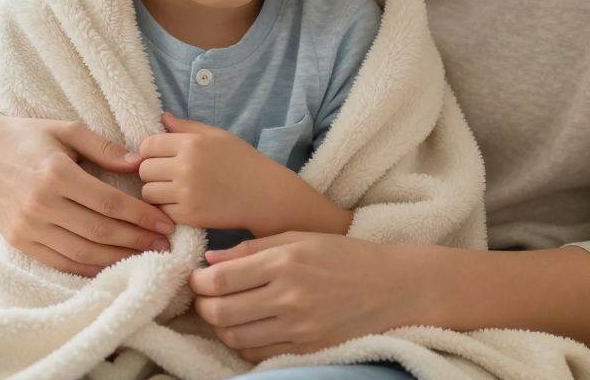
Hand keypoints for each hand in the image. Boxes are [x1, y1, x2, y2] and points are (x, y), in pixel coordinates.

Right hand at [0, 100, 175, 276]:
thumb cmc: (27, 136)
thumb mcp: (66, 130)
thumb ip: (104, 148)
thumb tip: (140, 163)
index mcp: (56, 174)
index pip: (110, 203)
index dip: (142, 216)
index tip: (165, 222)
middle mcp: (41, 204)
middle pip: (100, 231)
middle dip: (137, 240)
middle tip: (164, 243)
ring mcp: (28, 227)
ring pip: (82, 252)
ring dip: (118, 258)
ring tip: (145, 256)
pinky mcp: (19, 241)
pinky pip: (60, 262)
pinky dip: (88, 267)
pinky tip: (111, 264)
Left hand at [137, 113, 302, 232]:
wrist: (265, 195)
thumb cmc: (243, 162)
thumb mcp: (218, 136)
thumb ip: (187, 127)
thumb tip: (162, 118)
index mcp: (192, 144)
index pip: (147, 145)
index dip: (149, 151)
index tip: (159, 157)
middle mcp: (186, 167)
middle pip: (144, 170)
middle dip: (151, 172)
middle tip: (167, 176)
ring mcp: (186, 193)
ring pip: (148, 193)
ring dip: (157, 192)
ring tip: (173, 191)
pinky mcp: (190, 216)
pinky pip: (161, 211)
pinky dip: (167, 209)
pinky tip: (182, 204)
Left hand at [189, 232, 418, 362]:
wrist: (392, 287)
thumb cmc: (344, 256)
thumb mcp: (299, 237)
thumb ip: (252, 248)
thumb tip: (210, 260)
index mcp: (285, 262)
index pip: (221, 279)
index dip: (199, 281)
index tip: (198, 278)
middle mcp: (289, 296)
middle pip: (221, 312)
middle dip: (203, 306)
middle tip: (205, 298)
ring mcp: (299, 328)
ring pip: (235, 337)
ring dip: (221, 326)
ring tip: (225, 312)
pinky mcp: (307, 349)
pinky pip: (258, 353)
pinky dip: (244, 342)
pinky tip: (249, 327)